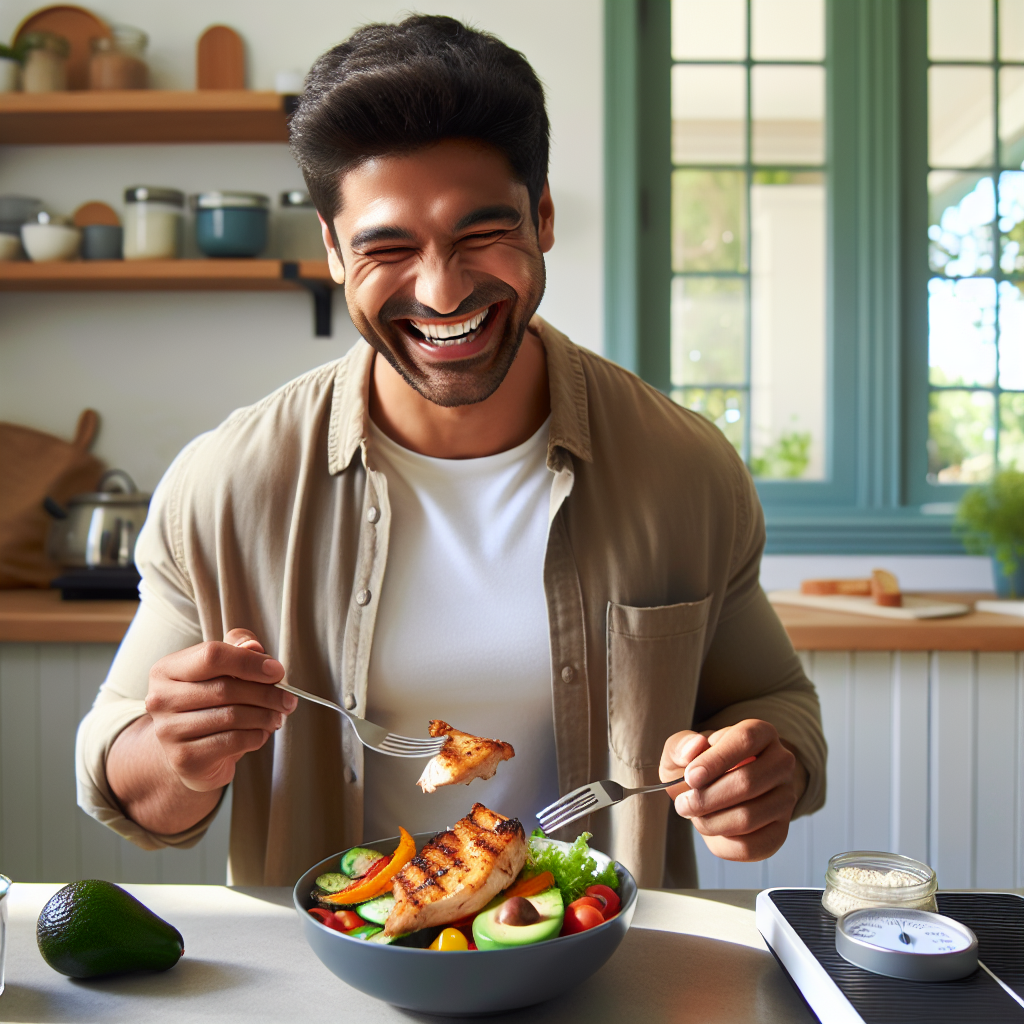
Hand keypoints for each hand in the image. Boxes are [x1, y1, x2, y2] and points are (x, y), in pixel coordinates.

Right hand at [144, 628, 295, 791]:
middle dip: (266, 693)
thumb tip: (253, 646)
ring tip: (278, 715)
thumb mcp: (223, 669)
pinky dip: (256, 735)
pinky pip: (232, 741)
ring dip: (265, 715)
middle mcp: (160, 699)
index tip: (277, 671)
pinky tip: (262, 732)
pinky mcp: (184, 757)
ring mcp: (168, 731)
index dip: (250, 662)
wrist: (192, 751)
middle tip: (288, 698)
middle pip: (225, 688)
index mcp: (167, 669)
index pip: (212, 655)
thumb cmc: (210, 702)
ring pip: (232, 716)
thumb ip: (239, 649)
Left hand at [659, 719, 807, 861]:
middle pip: (748, 782)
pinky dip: (722, 842)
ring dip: (710, 821)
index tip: (690, 777)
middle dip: (707, 798)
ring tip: (693, 815)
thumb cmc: (698, 768)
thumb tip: (695, 746)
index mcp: (761, 733)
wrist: (711, 794)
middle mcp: (781, 763)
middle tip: (683, 803)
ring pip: (748, 817)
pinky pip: (750, 846)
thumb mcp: (681, 751)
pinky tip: (711, 828)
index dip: (716, 760)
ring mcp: (785, 798)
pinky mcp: (780, 832)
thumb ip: (680, 745)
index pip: (745, 740)